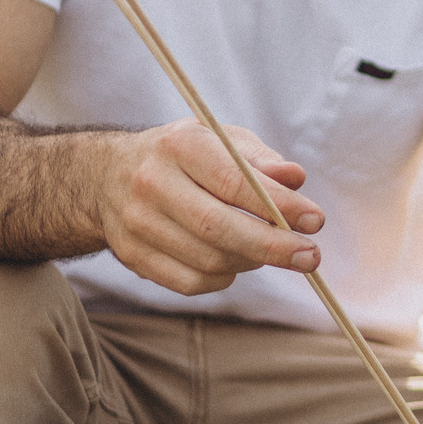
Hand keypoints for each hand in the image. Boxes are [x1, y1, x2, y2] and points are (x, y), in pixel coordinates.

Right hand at [99, 119, 323, 295]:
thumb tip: (296, 178)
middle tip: (310, 257)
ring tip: (270, 250)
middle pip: (218, 228)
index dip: (279, 206)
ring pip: (208, 260)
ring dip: (251, 261)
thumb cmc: (184, 156)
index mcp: (179, 145)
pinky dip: (224, 277)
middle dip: (272, 247)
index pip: (234, 182)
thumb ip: (260, 160)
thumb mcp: (221, 140)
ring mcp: (136, 223)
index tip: (314, 221)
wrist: (108, 176)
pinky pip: (190, 282)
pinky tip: (234, 261)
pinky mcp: (131, 257)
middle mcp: (151, 183)